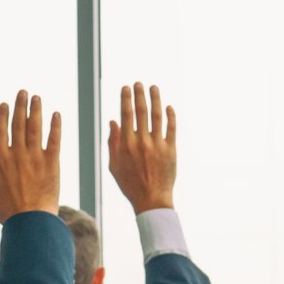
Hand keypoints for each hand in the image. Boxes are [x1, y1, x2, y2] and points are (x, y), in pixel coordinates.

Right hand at [0, 91, 60, 222]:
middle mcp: (17, 154)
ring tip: (37, 97)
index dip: (2, 115)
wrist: (31, 222)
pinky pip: (54, 140)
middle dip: (20, 106)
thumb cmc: (8, 211)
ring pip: (35, 128)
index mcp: (0, 160)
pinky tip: (56, 114)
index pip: (0, 130)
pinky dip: (55, 126)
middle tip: (23, 92)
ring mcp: (35, 157)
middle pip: (18, 124)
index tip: (4, 104)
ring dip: (36, 110)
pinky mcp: (52, 163)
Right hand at [108, 83, 176, 213]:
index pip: (126, 115)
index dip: (126, 99)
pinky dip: (170, 116)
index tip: (126, 87)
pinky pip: (171, 128)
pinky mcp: (171, 150)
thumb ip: (112, 142)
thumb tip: (113, 121)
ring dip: (155, 99)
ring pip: (157, 116)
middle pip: (141, 111)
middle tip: (139, 83)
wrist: (151, 200)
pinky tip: (168, 106)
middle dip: (139, 94)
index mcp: (126, 145)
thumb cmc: (130, 184)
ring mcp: (158, 145)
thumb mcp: (114, 165)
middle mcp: (142, 142)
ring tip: (154, 88)